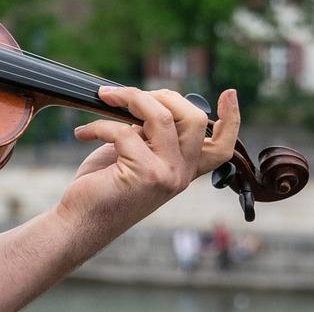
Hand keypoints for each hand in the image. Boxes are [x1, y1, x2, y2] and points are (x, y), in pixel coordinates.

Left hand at [55, 87, 239, 239]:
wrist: (82, 221)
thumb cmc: (103, 186)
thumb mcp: (134, 155)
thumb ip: (150, 134)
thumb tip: (147, 100)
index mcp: (183, 168)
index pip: (221, 147)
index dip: (231, 119)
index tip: (229, 93)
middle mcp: (181, 173)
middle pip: (194, 118)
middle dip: (161, 94)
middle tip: (126, 95)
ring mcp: (167, 174)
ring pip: (161, 116)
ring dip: (128, 97)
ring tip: (104, 97)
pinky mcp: (145, 174)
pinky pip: (123, 130)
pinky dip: (97, 125)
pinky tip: (82, 133)